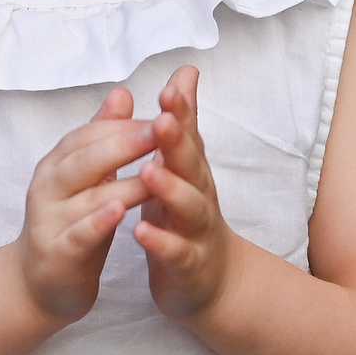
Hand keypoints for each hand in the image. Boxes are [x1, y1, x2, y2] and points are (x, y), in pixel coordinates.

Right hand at [15, 87, 154, 321]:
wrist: (39, 284)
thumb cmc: (72, 222)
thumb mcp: (90, 177)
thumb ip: (104, 136)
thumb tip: (122, 92)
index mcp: (57, 164)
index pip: (88, 135)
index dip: (124, 123)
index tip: (161, 111)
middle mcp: (47, 187)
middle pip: (85, 159)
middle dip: (123, 143)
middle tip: (160, 129)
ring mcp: (48, 221)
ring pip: (87, 197)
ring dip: (122, 184)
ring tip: (154, 171)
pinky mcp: (56, 254)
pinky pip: (78, 235)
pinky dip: (97, 223)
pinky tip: (119, 212)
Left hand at [134, 65, 237, 318]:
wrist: (215, 282)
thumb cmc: (188, 216)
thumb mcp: (184, 166)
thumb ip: (182, 122)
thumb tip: (186, 72)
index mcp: (191, 170)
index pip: (187, 134)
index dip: (181, 111)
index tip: (171, 86)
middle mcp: (199, 194)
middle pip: (192, 164)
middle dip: (178, 141)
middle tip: (163, 118)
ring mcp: (196, 230)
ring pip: (189, 207)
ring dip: (170, 189)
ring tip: (149, 172)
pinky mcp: (188, 263)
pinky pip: (176, 251)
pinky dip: (160, 242)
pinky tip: (140, 232)